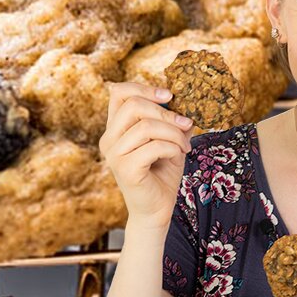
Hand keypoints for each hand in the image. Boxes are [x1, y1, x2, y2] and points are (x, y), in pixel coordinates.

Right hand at [98, 82, 193, 229]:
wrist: (157, 209)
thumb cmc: (162, 172)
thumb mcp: (169, 139)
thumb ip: (172, 120)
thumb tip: (187, 102)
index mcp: (115, 128)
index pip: (119, 92)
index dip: (144, 88)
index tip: (169, 96)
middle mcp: (109, 139)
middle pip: (133, 105)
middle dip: (166, 112)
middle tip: (186, 124)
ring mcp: (114, 155)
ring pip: (146, 126)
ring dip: (173, 133)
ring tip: (184, 145)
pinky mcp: (126, 170)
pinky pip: (153, 147)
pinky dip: (172, 148)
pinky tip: (178, 156)